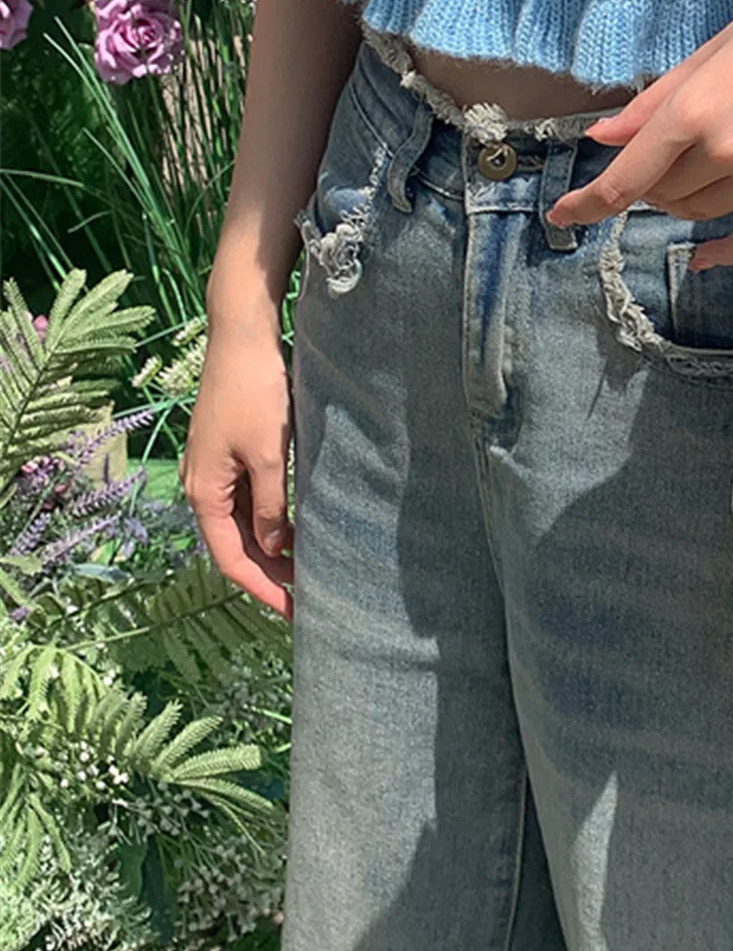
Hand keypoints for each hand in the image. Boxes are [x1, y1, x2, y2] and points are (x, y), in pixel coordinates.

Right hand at [180, 316, 294, 618]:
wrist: (243, 339)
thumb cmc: (255, 393)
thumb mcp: (269, 455)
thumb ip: (272, 505)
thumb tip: (274, 547)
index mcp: (205, 492)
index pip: (231, 558)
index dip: (263, 588)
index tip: (294, 611)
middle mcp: (203, 486)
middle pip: (236, 546)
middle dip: (270, 573)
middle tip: (310, 597)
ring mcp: (216, 470)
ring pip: (243, 525)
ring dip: (273, 549)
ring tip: (309, 570)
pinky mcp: (231, 454)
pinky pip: (249, 501)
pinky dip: (272, 521)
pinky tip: (299, 530)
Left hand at [545, 0, 732, 270]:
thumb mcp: (703, 56)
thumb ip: (650, 106)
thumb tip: (602, 137)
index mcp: (692, 111)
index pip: (626, 178)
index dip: (587, 203)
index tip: (561, 215)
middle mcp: (725, 149)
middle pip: (663, 195)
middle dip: (650, 182)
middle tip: (663, 155)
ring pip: (701, 212)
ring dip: (683, 200)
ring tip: (695, 170)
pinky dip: (723, 252)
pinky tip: (702, 260)